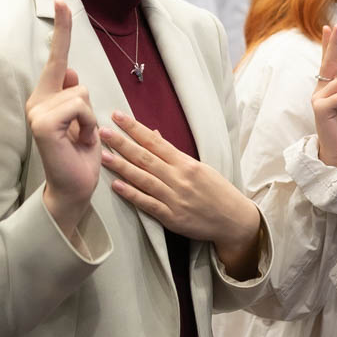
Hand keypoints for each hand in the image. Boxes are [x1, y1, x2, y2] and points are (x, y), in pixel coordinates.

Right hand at [27, 1, 100, 240]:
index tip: (63, 2)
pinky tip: (77, 142)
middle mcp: (36, 101)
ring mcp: (36, 111)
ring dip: (89, 120)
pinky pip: (78, 106)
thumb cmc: (79, 156)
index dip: (62, 29)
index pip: (56, 58)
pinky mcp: (42, 123)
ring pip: (81, 94)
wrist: (74, 189)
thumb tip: (71, 71)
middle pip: (77, 80)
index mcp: (46, 98)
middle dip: (88, 108)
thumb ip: (74, 95)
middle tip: (81, 135)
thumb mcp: (83, 121)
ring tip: (79, 140)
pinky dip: (86, 125)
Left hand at [100, 112, 263, 278]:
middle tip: (103, 131)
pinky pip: (148, 204)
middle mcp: (179, 178)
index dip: (135, 128)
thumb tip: (154, 135)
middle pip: (145, 157)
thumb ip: (173, 154)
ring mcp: (174, 198)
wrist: (234, 220)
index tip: (118, 116)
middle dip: (122, 143)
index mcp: (186, 163)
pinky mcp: (172, 217)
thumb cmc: (217, 191)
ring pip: (143, 179)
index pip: (155, 141)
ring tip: (103, 155)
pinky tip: (117, 186)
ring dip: (122, 166)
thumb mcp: (199, 167)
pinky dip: (132, 194)